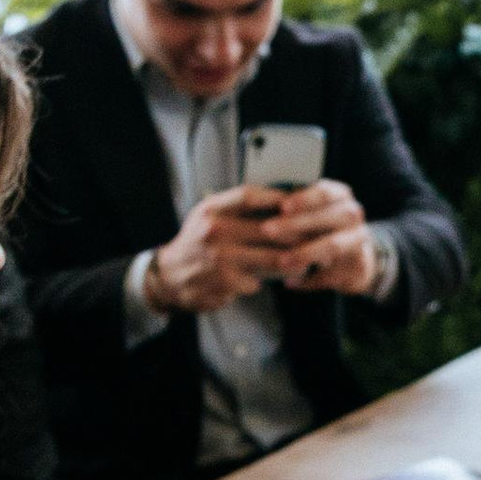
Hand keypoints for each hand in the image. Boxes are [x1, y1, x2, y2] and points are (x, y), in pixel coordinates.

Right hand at [148, 186, 289, 312]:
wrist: (169, 276)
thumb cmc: (198, 242)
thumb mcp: (208, 215)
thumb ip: (238, 207)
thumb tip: (284, 200)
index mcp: (211, 210)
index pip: (248, 196)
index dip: (276, 198)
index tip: (297, 203)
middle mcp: (214, 231)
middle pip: (269, 230)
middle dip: (296, 235)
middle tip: (312, 238)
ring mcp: (219, 259)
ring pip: (271, 260)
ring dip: (290, 263)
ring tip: (302, 263)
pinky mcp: (224, 283)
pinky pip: (257, 282)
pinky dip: (261, 282)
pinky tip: (261, 280)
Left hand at [261, 178, 377, 296]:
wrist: (354, 257)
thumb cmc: (320, 228)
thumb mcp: (309, 213)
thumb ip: (291, 211)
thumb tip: (257, 213)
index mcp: (340, 196)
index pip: (325, 193)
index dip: (304, 199)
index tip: (281, 207)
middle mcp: (353, 216)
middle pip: (329, 217)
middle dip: (296, 223)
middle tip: (266, 230)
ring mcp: (358, 241)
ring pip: (333, 246)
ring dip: (304, 253)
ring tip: (280, 262)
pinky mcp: (359, 267)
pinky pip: (332, 274)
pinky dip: (310, 280)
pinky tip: (291, 283)